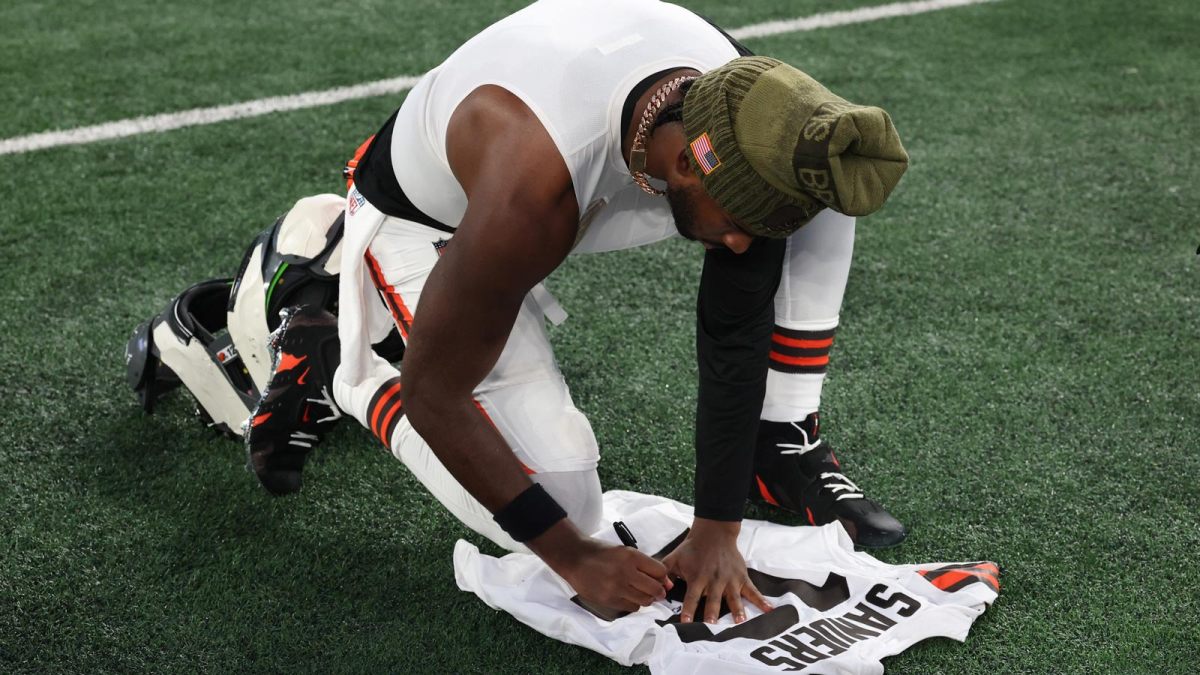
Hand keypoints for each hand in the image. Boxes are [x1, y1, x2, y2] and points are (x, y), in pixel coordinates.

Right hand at [531, 521, 671, 611]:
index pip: (660, 571)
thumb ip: (644, 565)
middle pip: (655, 589)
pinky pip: (631, 607)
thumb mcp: (624, 551)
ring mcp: (616, 588)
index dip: (663, 577)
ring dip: (646, 599)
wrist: (574, 558)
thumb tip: (665, 581)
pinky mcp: (608, 600)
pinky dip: (633, 603)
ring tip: (639, 593)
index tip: (660, 580)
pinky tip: (627, 596)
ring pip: (645, 601)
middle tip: (656, 592)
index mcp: (631, 556)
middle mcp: (626, 572)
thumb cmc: (601, 552)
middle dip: (659, 592)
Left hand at [661, 517, 772, 623]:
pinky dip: (761, 600)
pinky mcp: (742, 577)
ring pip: (734, 598)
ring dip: (737, 610)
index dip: (687, 609)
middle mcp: (714, 580)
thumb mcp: (675, 557)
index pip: (691, 596)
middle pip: (713, 599)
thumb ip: (664, 572)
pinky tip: (769, 610)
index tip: (685, 621)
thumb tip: (659, 587)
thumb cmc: (692, 548)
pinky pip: (753, 590)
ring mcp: (730, 579)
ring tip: (740, 622)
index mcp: (698, 577)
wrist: (714, 533)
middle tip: (712, 626)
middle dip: (712, 612)